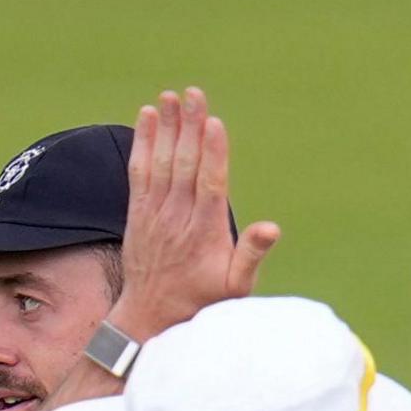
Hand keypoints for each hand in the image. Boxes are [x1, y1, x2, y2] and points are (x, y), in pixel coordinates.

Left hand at [115, 87, 279, 338]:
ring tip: (171, 97)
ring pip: (161, 162)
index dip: (212, 152)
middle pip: (184, 164)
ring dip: (167, 127)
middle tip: (194, 94)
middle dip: (190, 127)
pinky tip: (148, 118)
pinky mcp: (138, 211)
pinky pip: (139, 171)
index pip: (210, 184)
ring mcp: (155, 213)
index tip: (214, 122)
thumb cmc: (203, 301)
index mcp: (205, 232)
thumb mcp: (236, 287)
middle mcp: (177, 217)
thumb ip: (251, 255)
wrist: (151, 316)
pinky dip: (143, 143)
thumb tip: (271, 227)